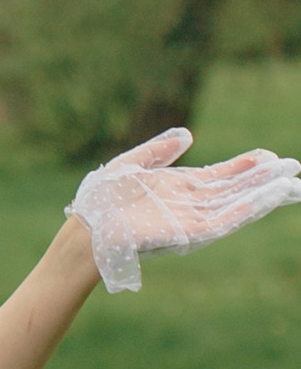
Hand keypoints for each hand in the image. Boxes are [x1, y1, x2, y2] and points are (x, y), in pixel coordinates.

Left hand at [68, 129, 300, 294]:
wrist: (89, 228)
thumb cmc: (102, 201)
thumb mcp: (131, 165)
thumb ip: (159, 149)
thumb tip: (188, 134)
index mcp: (179, 188)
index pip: (221, 176)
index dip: (245, 166)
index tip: (269, 156)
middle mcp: (191, 205)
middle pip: (236, 190)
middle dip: (266, 181)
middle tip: (295, 169)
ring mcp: (193, 220)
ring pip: (238, 205)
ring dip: (266, 195)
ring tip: (293, 184)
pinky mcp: (192, 234)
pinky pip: (226, 220)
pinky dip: (248, 208)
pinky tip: (267, 197)